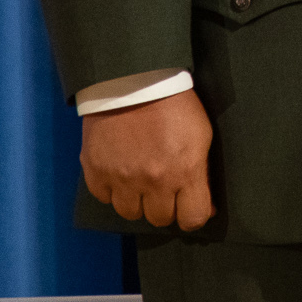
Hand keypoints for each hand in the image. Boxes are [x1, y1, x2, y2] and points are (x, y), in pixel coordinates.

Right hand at [80, 87, 214, 228]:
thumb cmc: (175, 105)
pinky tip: (120, 170)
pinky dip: (112, 189)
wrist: (135, 81)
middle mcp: (153, 181)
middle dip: (165, 207)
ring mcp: (122, 179)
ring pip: (130, 213)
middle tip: (165, 188)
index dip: (194, 216)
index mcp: (185, 171)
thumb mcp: (201, 136)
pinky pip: (104, 197)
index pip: (192, 219)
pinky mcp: (96, 172)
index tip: (191, 207)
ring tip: (141, 179)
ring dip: (137, 200)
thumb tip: (204, 207)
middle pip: (159, 219)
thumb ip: (201, 174)